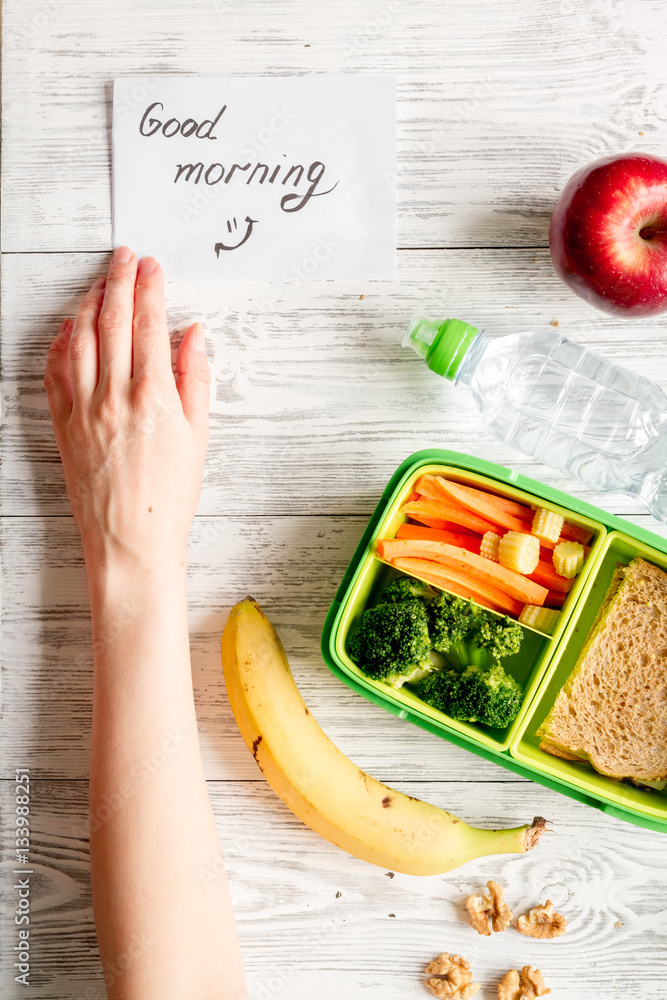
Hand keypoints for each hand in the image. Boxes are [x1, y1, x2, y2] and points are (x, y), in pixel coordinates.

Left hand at [44, 247, 210, 570]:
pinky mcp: (63, 424)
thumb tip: (193, 335)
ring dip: (87, 304)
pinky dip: (60, 342)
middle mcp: (113, 395)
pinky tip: (68, 327)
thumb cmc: (169, 496)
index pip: (148, 325)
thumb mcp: (199, 436)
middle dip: (118, 281)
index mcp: (153, 396)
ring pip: (79, 339)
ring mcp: (83, 408)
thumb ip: (195, 379)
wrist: (131, 541)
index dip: (150, 289)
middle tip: (124, 257)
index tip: (153, 267)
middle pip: (111, 321)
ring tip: (98, 283)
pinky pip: (55, 371)